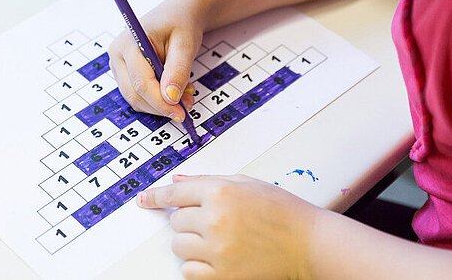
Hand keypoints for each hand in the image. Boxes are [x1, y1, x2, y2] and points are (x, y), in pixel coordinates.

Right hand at [108, 0, 204, 120]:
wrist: (179, 13)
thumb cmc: (181, 23)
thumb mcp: (185, 44)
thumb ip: (178, 70)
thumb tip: (171, 98)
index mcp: (129, 43)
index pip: (141, 83)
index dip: (161, 102)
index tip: (181, 113)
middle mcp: (118, 55)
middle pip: (134, 94)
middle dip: (161, 106)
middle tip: (186, 108)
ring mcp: (119, 65)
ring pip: (135, 98)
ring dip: (160, 104)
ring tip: (186, 97)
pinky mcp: (125, 73)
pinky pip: (139, 94)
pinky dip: (157, 99)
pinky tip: (175, 92)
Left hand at [136, 174, 318, 278]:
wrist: (307, 243)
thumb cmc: (281, 210)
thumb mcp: (245, 182)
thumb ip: (207, 181)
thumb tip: (177, 182)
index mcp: (220, 191)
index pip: (174, 194)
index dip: (156, 196)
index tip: (144, 200)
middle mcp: (215, 219)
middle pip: (175, 221)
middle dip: (189, 220)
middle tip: (214, 221)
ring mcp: (217, 250)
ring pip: (178, 246)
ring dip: (192, 243)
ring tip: (219, 239)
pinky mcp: (222, 275)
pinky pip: (187, 272)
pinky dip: (196, 266)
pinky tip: (216, 257)